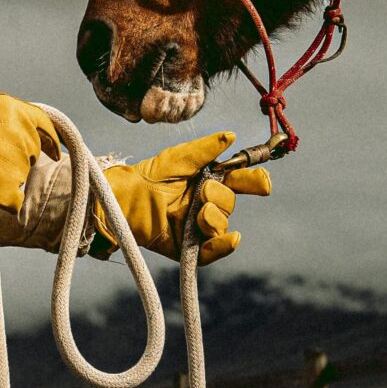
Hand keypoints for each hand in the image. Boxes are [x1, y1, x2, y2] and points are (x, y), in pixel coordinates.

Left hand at [94, 131, 271, 263]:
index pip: (240, 182)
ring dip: (215, 218)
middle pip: (230, 204)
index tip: (262, 184)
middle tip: (204, 191)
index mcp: (209, 181)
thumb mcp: (178, 158)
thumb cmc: (149, 176)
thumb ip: (205, 149)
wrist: (124, 201)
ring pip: (222, 225)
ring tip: (198, 213)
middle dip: (221, 197)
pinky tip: (227, 238)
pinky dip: (223, 245)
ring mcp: (198, 227)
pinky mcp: (188, 248)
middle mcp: (206, 204)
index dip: (254, 182)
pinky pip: (213, 251)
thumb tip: (231, 136)